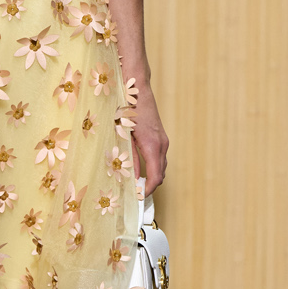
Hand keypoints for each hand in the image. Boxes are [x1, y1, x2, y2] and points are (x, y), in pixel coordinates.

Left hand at [129, 79, 168, 195]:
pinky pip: (160, 158)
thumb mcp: (123, 136)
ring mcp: (163, 141)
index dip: (147, 191)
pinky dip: (153, 167)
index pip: (155, 178)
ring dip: (151, 177)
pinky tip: (141, 169)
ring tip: (136, 185)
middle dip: (149, 187)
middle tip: (134, 194)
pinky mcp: (161, 137)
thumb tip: (130, 177)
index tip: (138, 198)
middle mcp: (162, 145)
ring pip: (161, 167)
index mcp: (152, 146)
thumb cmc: (127, 110)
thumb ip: (129, 158)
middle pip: (160, 175)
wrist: (138, 90)